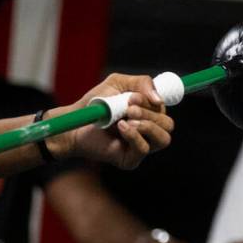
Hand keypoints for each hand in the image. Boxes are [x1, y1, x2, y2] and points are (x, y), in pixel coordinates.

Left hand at [46, 73, 173, 168]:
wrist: (75, 122)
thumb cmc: (96, 103)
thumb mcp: (118, 84)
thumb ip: (142, 83)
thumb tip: (160, 100)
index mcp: (149, 114)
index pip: (164, 110)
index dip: (154, 102)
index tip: (133, 97)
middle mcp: (149, 131)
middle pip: (168, 124)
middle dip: (149, 114)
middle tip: (128, 108)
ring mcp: (141, 146)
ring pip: (163, 139)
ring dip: (147, 125)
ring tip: (126, 119)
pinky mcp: (131, 159)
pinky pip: (144, 149)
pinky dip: (134, 135)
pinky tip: (120, 128)